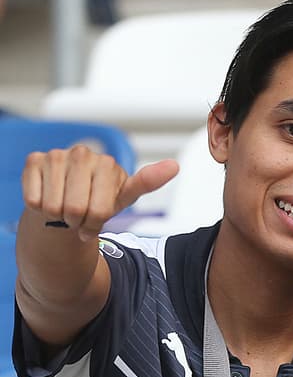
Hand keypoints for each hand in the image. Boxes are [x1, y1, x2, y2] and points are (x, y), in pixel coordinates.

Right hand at [22, 146, 176, 241]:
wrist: (68, 200)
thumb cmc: (98, 200)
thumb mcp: (124, 197)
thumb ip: (147, 183)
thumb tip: (174, 166)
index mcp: (108, 164)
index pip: (100, 211)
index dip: (96, 223)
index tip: (97, 218)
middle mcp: (82, 154)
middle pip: (75, 210)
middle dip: (77, 221)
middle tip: (79, 215)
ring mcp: (57, 155)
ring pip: (52, 206)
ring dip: (57, 215)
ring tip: (65, 207)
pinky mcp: (33, 160)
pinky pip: (33, 199)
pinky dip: (39, 207)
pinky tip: (48, 197)